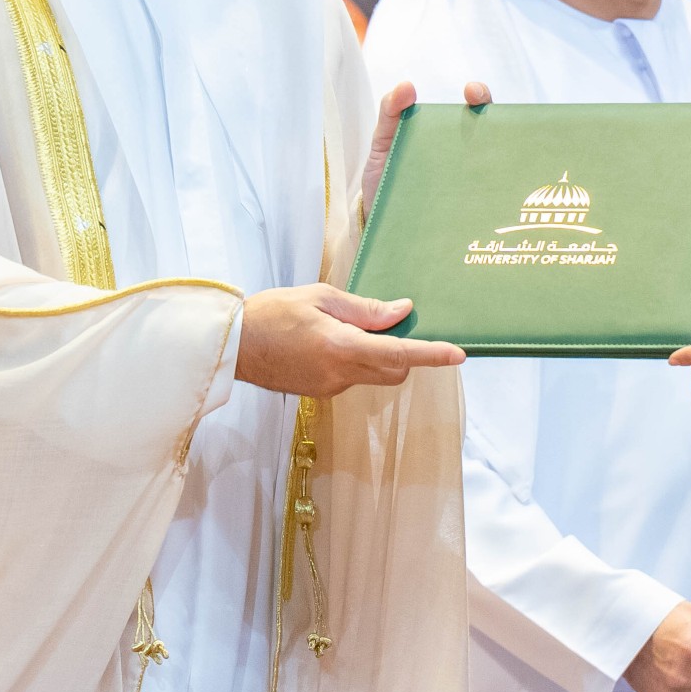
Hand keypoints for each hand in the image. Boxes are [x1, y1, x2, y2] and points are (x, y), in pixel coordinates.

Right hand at [235, 284, 462, 397]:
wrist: (232, 344)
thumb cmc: (271, 312)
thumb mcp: (321, 298)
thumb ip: (366, 310)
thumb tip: (403, 312)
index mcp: (342, 348)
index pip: (400, 355)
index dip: (432, 355)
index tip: (458, 354)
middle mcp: (340, 375)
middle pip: (394, 372)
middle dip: (404, 354)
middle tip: (386, 323)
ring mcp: (329, 388)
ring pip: (373, 376)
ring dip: (376, 356)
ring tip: (345, 327)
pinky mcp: (319, 392)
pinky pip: (351, 378)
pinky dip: (354, 361)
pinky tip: (328, 341)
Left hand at [363, 80, 488, 212]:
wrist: (374, 218)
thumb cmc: (384, 173)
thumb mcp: (383, 139)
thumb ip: (390, 111)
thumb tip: (407, 85)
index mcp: (448, 134)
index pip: (475, 109)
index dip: (480, 96)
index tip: (472, 92)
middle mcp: (465, 156)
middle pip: (493, 137)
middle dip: (500, 125)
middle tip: (489, 123)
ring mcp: (467, 183)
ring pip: (493, 170)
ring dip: (496, 166)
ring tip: (487, 164)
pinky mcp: (464, 210)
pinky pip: (482, 203)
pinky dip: (487, 201)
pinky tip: (482, 200)